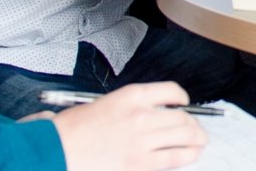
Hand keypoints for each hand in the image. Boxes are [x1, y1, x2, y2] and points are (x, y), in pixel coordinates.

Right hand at [53, 82, 207, 170]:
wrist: (55, 150)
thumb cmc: (73, 129)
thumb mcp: (106, 104)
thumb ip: (133, 108)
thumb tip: (156, 115)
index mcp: (132, 96)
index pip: (171, 91)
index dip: (182, 99)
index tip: (184, 104)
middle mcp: (142, 115)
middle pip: (183, 117)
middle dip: (194, 124)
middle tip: (197, 130)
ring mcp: (142, 141)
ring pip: (185, 137)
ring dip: (197, 140)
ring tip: (199, 143)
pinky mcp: (140, 164)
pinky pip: (174, 159)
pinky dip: (186, 156)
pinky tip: (190, 156)